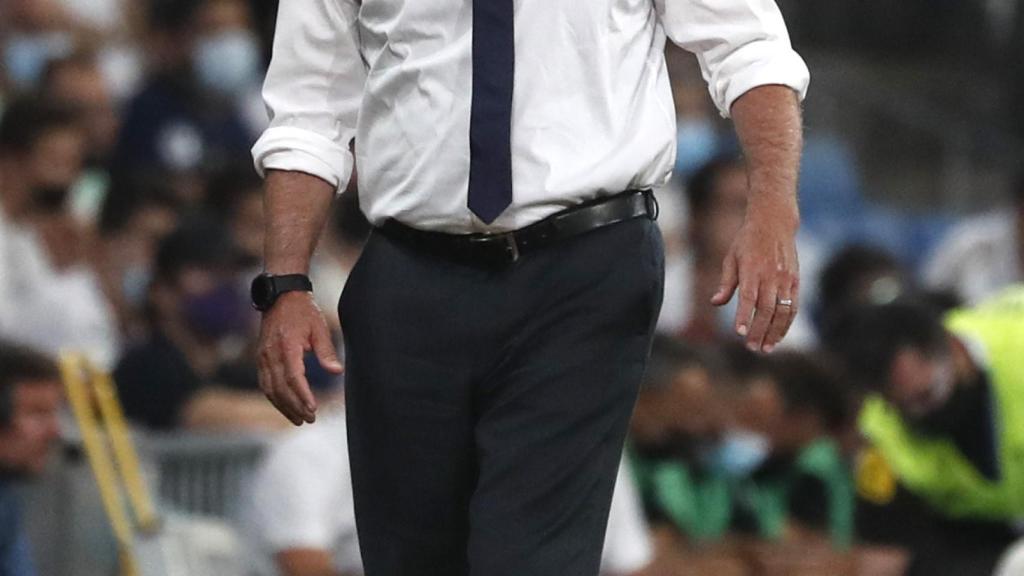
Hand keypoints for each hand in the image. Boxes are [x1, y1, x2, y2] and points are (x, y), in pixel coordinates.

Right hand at [257, 291, 342, 424]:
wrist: (281, 295)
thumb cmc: (303, 311)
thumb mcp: (319, 327)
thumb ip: (326, 351)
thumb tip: (337, 371)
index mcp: (287, 346)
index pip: (293, 377)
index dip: (303, 395)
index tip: (313, 408)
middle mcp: (270, 353)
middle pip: (281, 388)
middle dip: (295, 406)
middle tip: (310, 419)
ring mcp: (262, 357)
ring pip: (270, 389)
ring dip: (283, 406)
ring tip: (298, 420)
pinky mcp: (260, 358)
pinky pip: (265, 383)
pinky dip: (274, 398)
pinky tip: (285, 406)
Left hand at [711, 207, 798, 352]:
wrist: (774, 222)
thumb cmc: (747, 241)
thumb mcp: (731, 258)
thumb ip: (726, 283)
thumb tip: (715, 303)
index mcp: (751, 269)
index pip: (748, 297)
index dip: (744, 316)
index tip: (740, 332)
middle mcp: (770, 275)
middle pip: (766, 309)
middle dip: (759, 331)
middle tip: (752, 348)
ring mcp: (785, 279)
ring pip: (782, 311)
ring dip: (775, 332)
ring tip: (766, 348)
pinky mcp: (795, 281)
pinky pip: (793, 306)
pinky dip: (787, 323)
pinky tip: (779, 336)